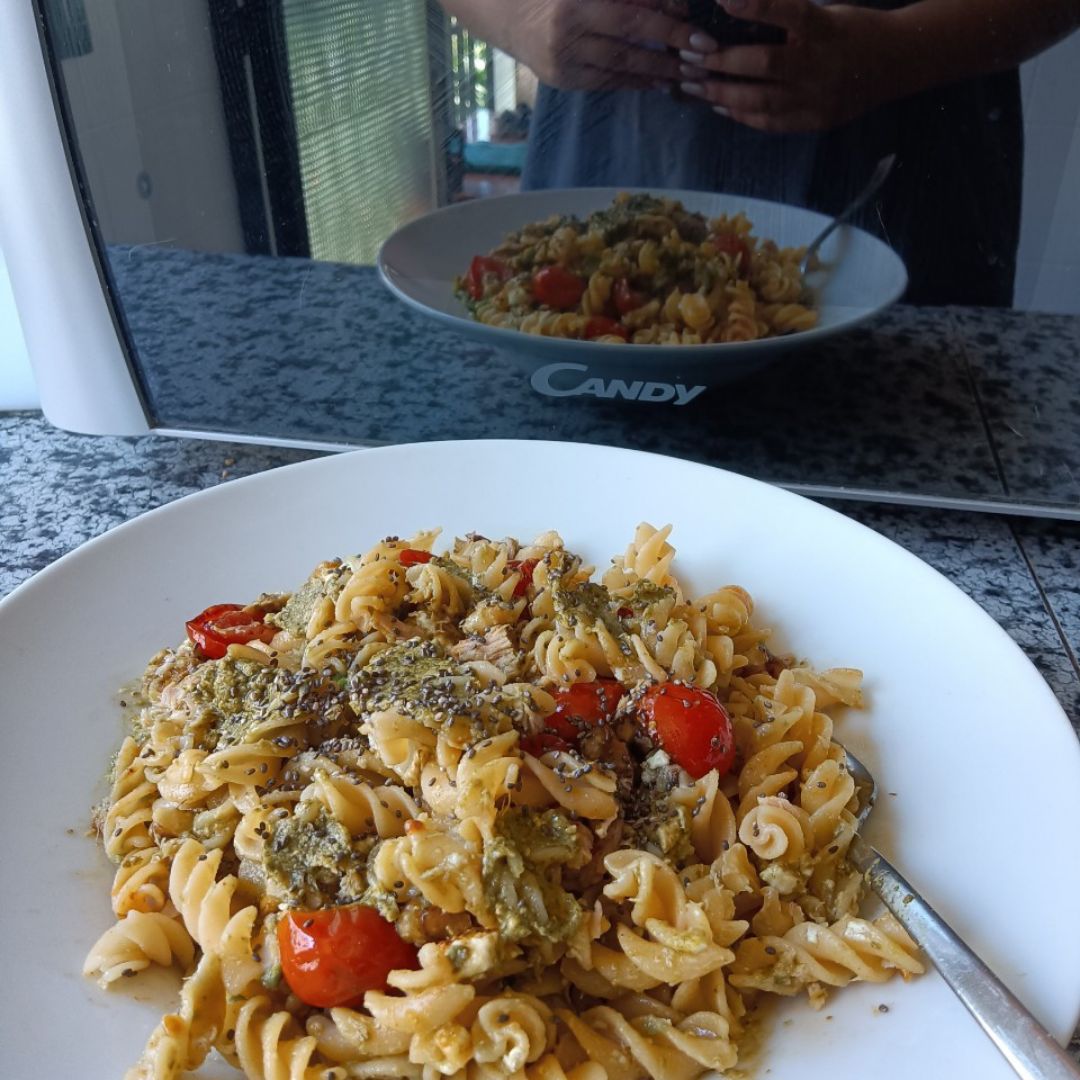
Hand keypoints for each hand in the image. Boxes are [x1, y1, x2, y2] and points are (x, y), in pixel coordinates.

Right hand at [504, 0, 712, 90]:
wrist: (509, 13)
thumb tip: (675, 6)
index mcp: (576, 3)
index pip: (631, 17)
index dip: (668, 26)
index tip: (699, 35)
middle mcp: (567, 33)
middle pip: (628, 45)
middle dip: (669, 53)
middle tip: (702, 59)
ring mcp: (563, 60)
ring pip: (618, 69)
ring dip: (657, 72)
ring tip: (687, 75)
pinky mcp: (562, 79)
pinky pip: (605, 82)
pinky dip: (634, 82)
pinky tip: (657, 82)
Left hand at [676, 0, 897, 131]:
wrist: (894, 64)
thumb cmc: (850, 30)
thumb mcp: (825, 13)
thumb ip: (786, 18)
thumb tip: (736, 13)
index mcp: (824, 28)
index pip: (788, 13)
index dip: (756, 7)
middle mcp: (820, 64)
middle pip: (764, 64)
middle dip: (722, 62)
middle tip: (690, 56)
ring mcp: (817, 97)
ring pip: (761, 100)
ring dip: (722, 94)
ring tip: (694, 86)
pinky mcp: (814, 120)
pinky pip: (770, 122)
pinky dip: (742, 114)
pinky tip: (720, 106)